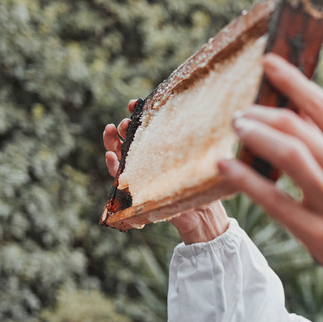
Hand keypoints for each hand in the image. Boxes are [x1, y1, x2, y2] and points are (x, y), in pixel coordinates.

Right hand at [103, 100, 227, 242]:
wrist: (203, 218)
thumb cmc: (204, 189)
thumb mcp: (200, 164)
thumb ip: (198, 147)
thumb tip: (210, 122)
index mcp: (162, 152)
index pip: (147, 129)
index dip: (139, 115)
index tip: (134, 103)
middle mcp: (149, 161)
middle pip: (129, 139)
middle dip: (124, 127)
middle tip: (125, 122)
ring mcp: (141, 175)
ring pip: (120, 155)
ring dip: (112, 142)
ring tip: (111, 130)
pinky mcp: (137, 192)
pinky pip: (120, 179)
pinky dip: (113, 167)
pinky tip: (112, 157)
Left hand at [217, 54, 322, 321]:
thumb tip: (304, 121)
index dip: (292, 80)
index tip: (270, 64)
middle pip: (295, 125)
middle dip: (262, 113)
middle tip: (243, 113)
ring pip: (284, 153)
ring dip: (253, 135)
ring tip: (237, 130)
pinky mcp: (319, 235)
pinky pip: (273, 200)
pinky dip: (245, 179)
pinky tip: (226, 168)